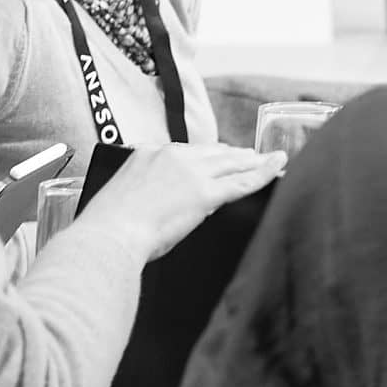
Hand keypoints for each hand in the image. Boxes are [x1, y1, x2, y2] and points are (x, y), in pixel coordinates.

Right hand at [73, 142, 284, 262]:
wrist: (109, 235)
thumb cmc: (108, 227)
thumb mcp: (123, 197)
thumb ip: (144, 192)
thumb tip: (159, 203)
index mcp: (148, 153)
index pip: (187, 151)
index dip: (207, 155)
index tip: (217, 157)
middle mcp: (172, 155)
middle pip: (213, 152)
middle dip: (234, 155)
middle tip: (250, 157)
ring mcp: (191, 172)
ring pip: (232, 163)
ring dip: (253, 161)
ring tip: (270, 160)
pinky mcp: (206, 193)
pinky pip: (242, 181)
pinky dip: (264, 173)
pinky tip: (278, 167)